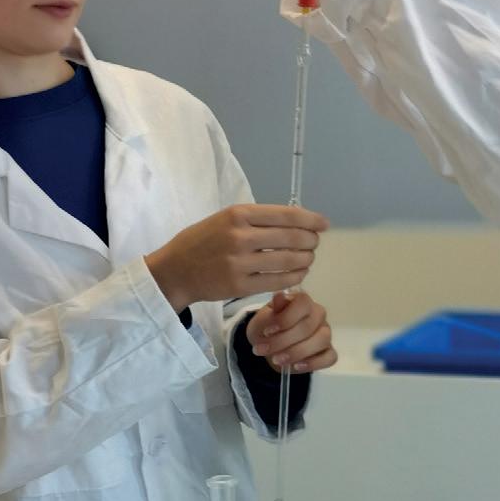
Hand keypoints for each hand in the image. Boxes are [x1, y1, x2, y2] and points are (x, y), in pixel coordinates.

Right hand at [145, 204, 328, 310]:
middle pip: (292, 238)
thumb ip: (258, 219)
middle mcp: (240, 236)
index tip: (323, 224)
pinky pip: (277, 282)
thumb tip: (299, 221)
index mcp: (238, 214)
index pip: (287, 215)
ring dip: (305, 260)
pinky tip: (297, 274)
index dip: (311, 220)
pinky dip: (294, 278)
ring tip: (307, 259)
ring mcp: (240, 263)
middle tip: (314, 244)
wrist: (175, 270)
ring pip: (288, 261)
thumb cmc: (204, 241)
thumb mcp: (226, 219)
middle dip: (310, 241)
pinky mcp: (239, 286)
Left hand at [246, 290, 336, 372]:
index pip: (303, 304)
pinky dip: (313, 363)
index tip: (267, 331)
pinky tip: (296, 366)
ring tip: (277, 360)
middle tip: (263, 350)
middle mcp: (318, 314)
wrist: (270, 348)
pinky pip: (330, 357)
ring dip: (297, 352)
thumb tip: (280, 297)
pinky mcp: (329, 351)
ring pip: (322, 340)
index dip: (285, 319)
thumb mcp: (261, 321)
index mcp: (302, 301)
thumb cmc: (267, 329)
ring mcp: (325, 333)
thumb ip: (271, 312)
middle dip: (283, 341)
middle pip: (308, 326)